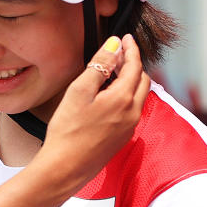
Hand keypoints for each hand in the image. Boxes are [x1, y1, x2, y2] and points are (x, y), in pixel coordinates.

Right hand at [40, 34, 150, 191]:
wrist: (65, 167)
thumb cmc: (68, 130)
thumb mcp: (79, 91)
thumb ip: (99, 65)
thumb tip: (114, 45)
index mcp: (123, 98)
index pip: (134, 66)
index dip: (131, 49)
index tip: (125, 38)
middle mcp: (132, 112)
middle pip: (142, 80)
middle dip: (133, 64)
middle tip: (118, 54)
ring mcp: (130, 127)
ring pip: (138, 96)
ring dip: (130, 80)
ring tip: (111, 73)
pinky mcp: (123, 137)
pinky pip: (132, 110)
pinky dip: (125, 96)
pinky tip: (107, 97)